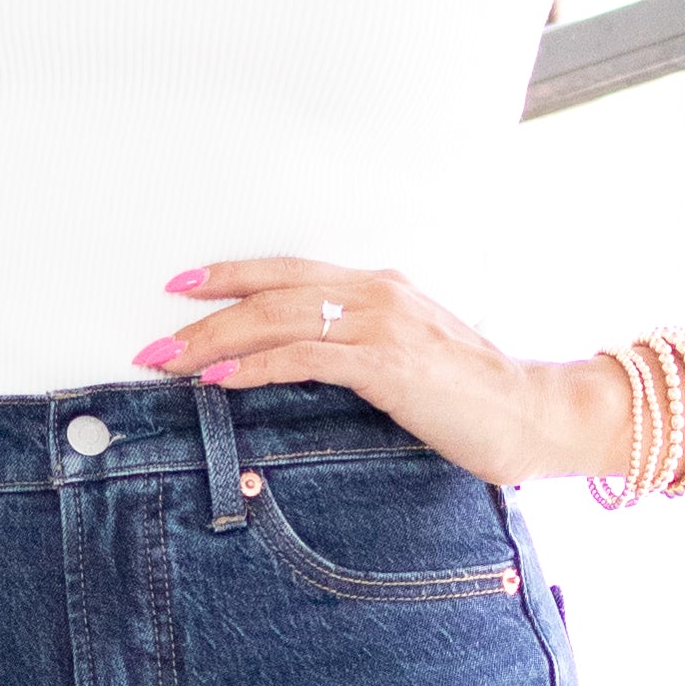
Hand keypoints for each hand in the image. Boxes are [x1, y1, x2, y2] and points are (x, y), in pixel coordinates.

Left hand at [133, 259, 627, 490]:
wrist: (532, 413)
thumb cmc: (472, 399)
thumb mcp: (408, 364)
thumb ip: (360, 354)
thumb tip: (306, 369)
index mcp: (379, 288)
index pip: (289, 272)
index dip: (231, 276)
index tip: (180, 287)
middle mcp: (376, 293)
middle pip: (271, 293)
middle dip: (204, 316)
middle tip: (152, 342)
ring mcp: (382, 324)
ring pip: (278, 320)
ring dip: (215, 342)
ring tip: (168, 363)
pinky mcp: (386, 363)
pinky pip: (304, 358)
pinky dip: (255, 366)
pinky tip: (220, 379)